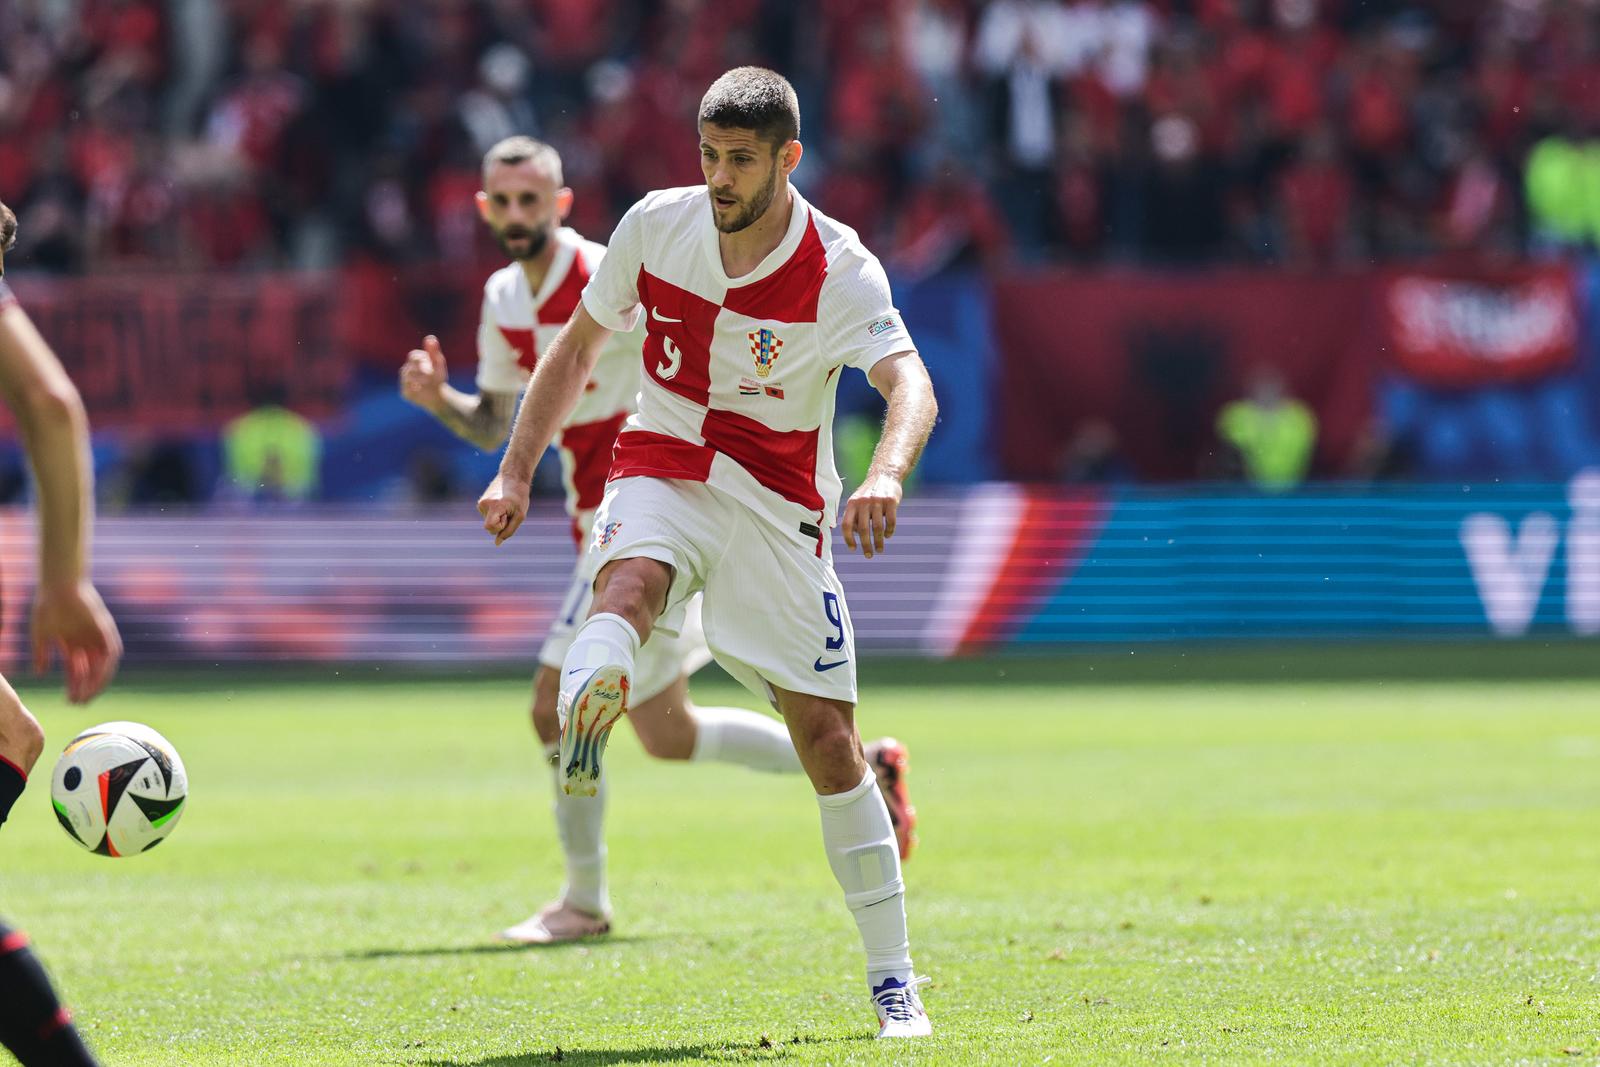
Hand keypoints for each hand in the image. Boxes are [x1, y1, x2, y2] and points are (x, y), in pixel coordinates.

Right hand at [31, 579, 121, 703]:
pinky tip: (98, 681)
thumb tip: (40, 673)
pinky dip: (105, 668)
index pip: (76, 670)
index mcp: (73, 644)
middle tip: (78, 703)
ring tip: (87, 697)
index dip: (74, 685)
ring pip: (101, 666)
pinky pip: (110, 654)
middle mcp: (87, 643)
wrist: (59, 586)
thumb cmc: (48, 606)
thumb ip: (41, 654)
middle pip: (90, 671)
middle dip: (84, 688)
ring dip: (96, 682)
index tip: (69, 700)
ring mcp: (97, 637)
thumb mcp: (41, 635)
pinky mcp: (106, 631)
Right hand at [399, 335, 448, 411]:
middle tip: (430, 375)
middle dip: (421, 371)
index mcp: (414, 361)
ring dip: (419, 381)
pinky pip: (407, 391)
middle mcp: (407, 371)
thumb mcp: (438, 363)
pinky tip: (423, 390)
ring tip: (428, 383)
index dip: (421, 360)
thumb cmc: (437, 376)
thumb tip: (431, 337)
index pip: (413, 356)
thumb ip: (434, 350)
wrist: (437, 395)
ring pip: (407, 379)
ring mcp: (404, 382)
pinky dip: (416, 390)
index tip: (429, 364)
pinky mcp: (405, 393)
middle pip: (409, 368)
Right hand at [478, 472, 530, 545]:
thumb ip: (509, 531)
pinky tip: (501, 504)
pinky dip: (496, 515)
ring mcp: (481, 503)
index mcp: (494, 506)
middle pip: (490, 528)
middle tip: (509, 511)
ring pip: (489, 523)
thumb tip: (497, 543)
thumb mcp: (520, 516)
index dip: (500, 527)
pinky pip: (489, 518)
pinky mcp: (480, 503)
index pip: (490, 528)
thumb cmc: (519, 497)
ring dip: (499, 518)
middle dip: (500, 524)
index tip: (507, 517)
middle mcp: (484, 504)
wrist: (513, 477)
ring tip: (506, 506)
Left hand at [840, 472, 901, 558]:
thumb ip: (854, 516)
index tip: (853, 549)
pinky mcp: (891, 501)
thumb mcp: (856, 501)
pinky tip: (888, 536)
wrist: (885, 475)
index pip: (847, 525)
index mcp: (852, 503)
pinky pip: (891, 521)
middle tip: (869, 555)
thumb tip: (855, 535)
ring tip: (879, 549)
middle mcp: (863, 502)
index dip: (849, 539)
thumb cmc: (868, 493)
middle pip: (864, 529)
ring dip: (879, 541)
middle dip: (866, 545)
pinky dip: (889, 531)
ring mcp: (878, 501)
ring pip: (878, 527)